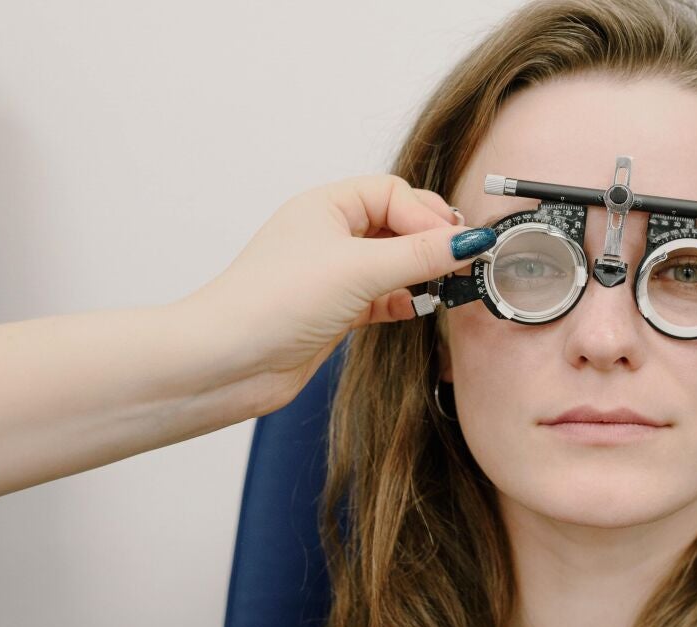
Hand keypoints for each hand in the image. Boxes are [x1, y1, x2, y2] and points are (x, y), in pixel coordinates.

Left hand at [178, 174, 493, 415]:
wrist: (226, 363)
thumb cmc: (272, 303)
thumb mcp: (358, 269)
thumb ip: (420, 254)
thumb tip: (470, 241)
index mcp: (326, 206)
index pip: (395, 194)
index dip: (428, 216)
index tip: (457, 245)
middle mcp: (328, 235)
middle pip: (397, 225)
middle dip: (430, 242)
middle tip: (460, 262)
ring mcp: (332, 274)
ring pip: (392, 263)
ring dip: (420, 273)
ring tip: (446, 287)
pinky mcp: (334, 311)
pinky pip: (382, 296)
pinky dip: (403, 301)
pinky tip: (416, 309)